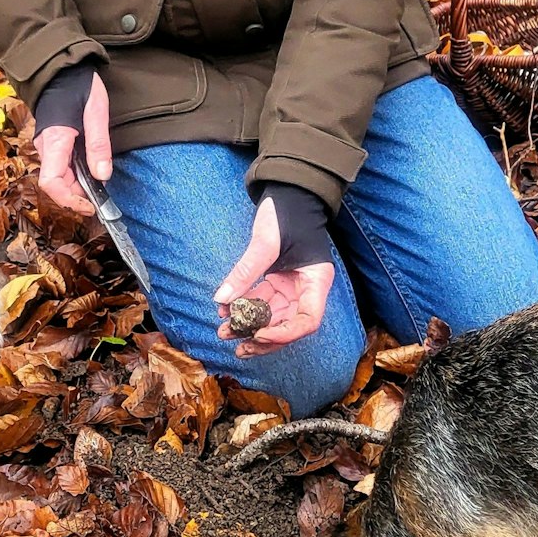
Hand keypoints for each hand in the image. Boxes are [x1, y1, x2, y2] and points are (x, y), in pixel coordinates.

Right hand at [32, 62, 110, 214]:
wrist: (60, 67)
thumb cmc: (78, 85)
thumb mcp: (96, 112)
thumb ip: (98, 145)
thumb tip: (102, 177)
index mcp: (55, 141)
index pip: (51, 183)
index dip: (69, 200)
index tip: (90, 206)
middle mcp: (46, 147)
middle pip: (56, 184)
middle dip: (76, 196)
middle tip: (101, 199)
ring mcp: (48, 146)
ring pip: (58, 177)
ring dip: (76, 186)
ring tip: (98, 186)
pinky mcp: (53, 143)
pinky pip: (61, 166)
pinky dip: (75, 175)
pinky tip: (90, 171)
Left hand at [214, 188, 335, 356]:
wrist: (288, 191)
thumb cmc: (286, 212)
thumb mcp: (265, 242)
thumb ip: (245, 272)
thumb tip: (221, 301)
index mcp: (316, 281)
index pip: (307, 321)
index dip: (284, 334)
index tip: (258, 335)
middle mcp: (307, 289)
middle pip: (289, 326)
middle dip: (262, 338)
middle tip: (236, 345)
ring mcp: (292, 287)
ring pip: (273, 319)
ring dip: (250, 327)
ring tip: (224, 332)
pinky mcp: (278, 282)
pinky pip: (262, 302)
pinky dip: (245, 309)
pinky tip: (224, 311)